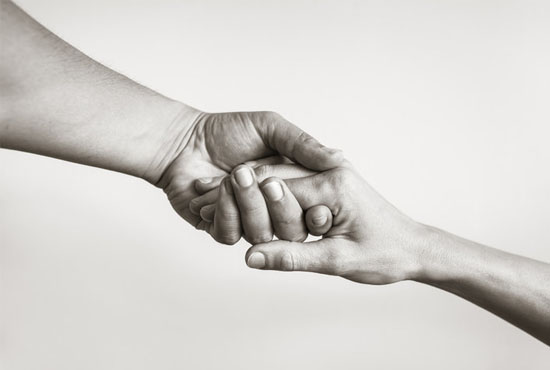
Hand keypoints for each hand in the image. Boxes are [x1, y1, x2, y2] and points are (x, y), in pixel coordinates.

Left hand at [157, 111, 342, 229]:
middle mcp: (271, 209)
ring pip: (261, 234)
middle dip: (278, 205)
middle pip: (291, 228)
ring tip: (235, 174)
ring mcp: (247, 221)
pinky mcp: (222, 229)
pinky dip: (224, 210)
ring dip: (249, 204)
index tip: (303, 188)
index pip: (312, 207)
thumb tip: (338, 157)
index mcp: (289, 187)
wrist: (183, 140)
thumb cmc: (226, 130)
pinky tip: (213, 188)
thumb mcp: (270, 128)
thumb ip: (302, 144)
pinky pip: (231, 234)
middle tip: (263, 178)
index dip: (311, 203)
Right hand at [244, 164, 425, 284]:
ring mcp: (331, 173)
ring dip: (273, 206)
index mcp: (332, 184)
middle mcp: (330, 170)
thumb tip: (251, 257)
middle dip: (261, 206)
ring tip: (283, 231)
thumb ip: (291, 257)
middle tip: (260, 229)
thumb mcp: (336, 261)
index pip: (275, 189)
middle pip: (274, 178)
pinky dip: (284, 205)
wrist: (413, 249)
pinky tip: (287, 223)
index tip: (252, 231)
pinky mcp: (330, 181)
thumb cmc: (384, 254)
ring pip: (281, 180)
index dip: (260, 213)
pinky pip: (295, 186)